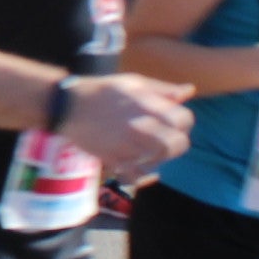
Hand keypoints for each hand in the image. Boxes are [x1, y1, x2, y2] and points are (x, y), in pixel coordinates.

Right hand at [56, 73, 195, 173]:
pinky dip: (143, 174)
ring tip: (150, 149)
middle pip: (177, 144)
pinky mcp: (114, 160)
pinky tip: (141, 166)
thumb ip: (162, 89)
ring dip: (159, 157)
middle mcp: (140, 127)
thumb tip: (189, 91)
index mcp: (147, 105)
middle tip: (167, 140)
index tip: (175, 122)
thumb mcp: (133, 82)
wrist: (69, 106)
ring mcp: (127, 146)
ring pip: (160, 161)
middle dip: (176, 143)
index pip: (184, 120)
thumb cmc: (103, 91)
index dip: (183, 122)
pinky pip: (138, 176)